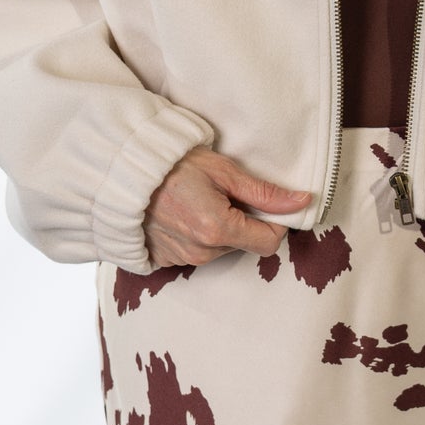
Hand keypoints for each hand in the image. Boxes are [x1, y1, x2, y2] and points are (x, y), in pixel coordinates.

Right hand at [143, 150, 310, 269]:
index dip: (274, 222)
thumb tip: (302, 202)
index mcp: (218, 230)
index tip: (264, 202)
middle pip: (244, 243)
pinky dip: (196, 234)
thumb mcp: (224, 170)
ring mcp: (181, 259)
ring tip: (199, 199)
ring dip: (220, 228)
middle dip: (243, 221)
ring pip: (220, 248)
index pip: (269, 242)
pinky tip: (183, 211)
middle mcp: (201, 252)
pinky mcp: (165, 260)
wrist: (122, 170)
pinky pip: (195, 251)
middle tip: (223, 193)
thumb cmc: (173, 164)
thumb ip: (264, 193)